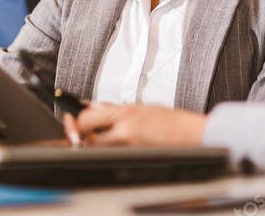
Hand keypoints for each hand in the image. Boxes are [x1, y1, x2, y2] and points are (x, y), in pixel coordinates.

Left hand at [71, 103, 206, 146]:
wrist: (189, 135)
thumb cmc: (169, 120)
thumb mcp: (140, 106)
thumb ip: (115, 109)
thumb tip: (93, 106)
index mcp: (125, 113)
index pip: (87, 117)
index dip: (77, 119)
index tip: (74, 117)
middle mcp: (123, 130)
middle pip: (87, 136)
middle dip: (81, 134)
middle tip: (82, 131)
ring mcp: (127, 146)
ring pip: (97, 147)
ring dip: (94, 143)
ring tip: (100, 137)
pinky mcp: (132, 157)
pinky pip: (112, 154)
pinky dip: (108, 149)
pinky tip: (114, 144)